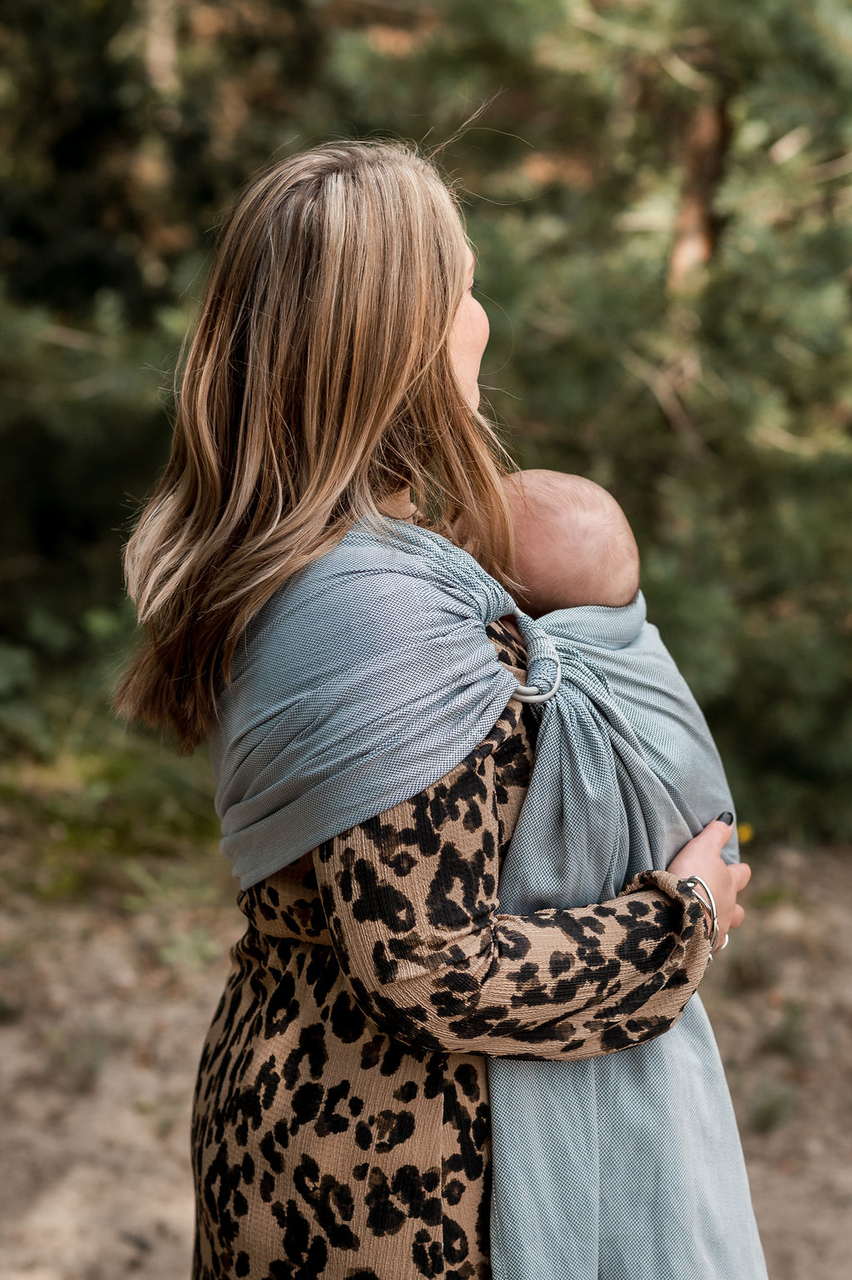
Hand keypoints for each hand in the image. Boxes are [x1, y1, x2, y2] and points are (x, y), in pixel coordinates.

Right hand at [667, 815, 750, 950]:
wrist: (679, 914)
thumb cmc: (691, 877)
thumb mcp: (702, 848)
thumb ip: (716, 834)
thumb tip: (729, 818)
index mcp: (729, 883)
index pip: (741, 874)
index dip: (738, 871)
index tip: (734, 868)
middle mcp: (729, 907)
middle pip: (739, 908)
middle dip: (732, 902)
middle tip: (719, 898)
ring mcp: (719, 929)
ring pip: (726, 928)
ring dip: (719, 923)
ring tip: (707, 921)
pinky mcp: (705, 947)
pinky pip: (708, 946)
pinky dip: (703, 942)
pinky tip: (694, 940)